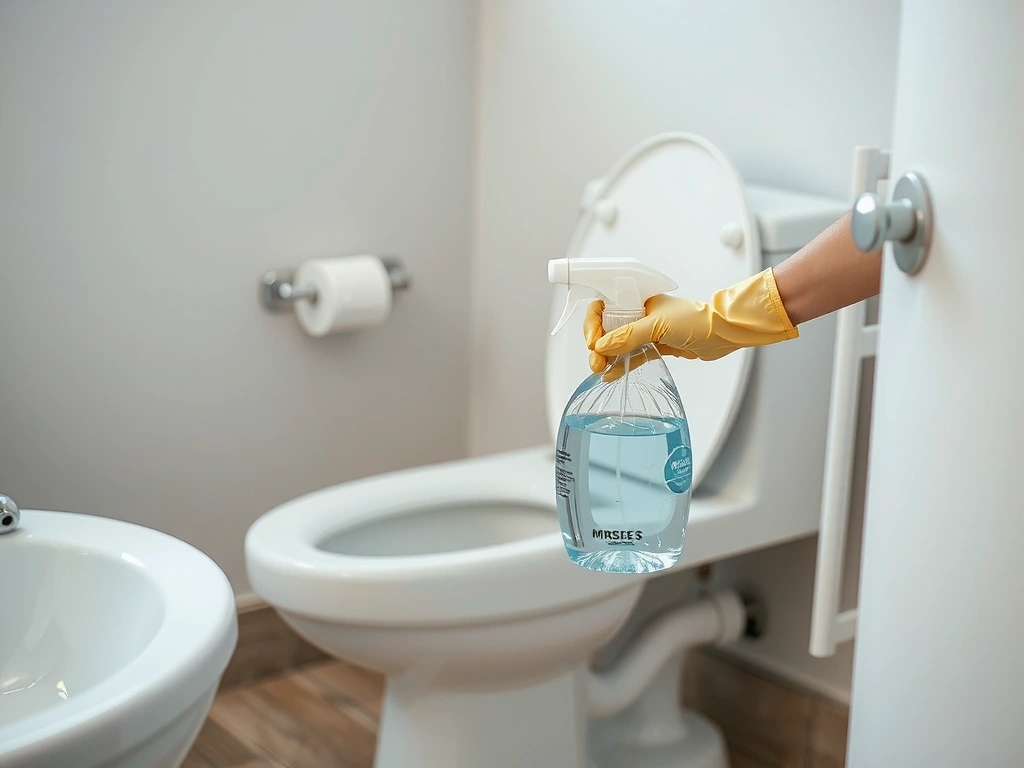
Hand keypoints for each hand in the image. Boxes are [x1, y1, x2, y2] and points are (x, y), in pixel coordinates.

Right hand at [584, 268, 798, 373]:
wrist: (722, 333)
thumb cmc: (696, 320)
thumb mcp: (658, 326)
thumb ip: (628, 336)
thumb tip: (601, 346)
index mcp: (636, 300)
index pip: (604, 307)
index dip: (594, 324)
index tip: (593, 341)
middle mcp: (639, 314)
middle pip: (607, 328)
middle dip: (598, 345)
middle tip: (596, 362)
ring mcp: (647, 331)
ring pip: (618, 344)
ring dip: (607, 357)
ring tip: (600, 370)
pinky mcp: (655, 347)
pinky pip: (632, 356)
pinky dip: (621, 365)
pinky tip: (611, 375)